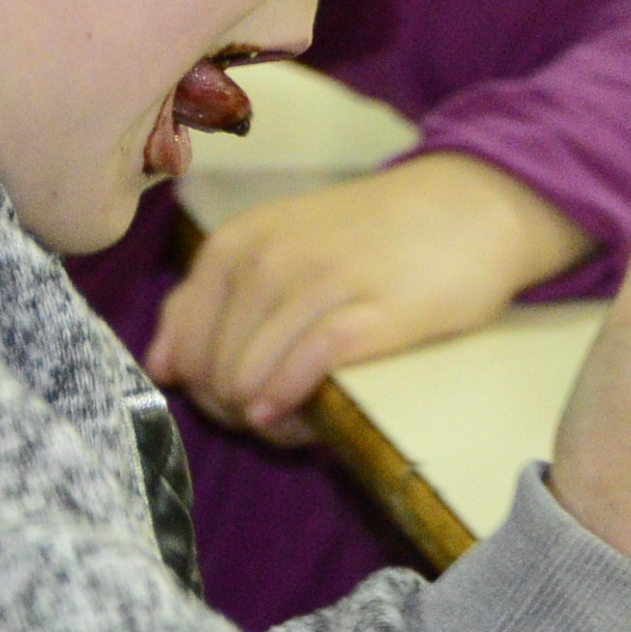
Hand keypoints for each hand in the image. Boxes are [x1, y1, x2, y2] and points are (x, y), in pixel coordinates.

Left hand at [147, 155, 592, 442]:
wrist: (467, 206)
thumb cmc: (369, 236)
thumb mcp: (279, 246)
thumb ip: (214, 298)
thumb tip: (163, 366)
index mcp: (238, 242)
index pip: (182, 337)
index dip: (196, 384)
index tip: (229, 401)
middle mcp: (268, 259)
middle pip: (212, 366)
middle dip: (228, 409)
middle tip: (265, 420)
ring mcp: (318, 284)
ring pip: (250, 374)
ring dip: (261, 417)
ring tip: (290, 425)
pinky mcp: (371, 314)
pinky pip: (306, 368)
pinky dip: (291, 401)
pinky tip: (295, 420)